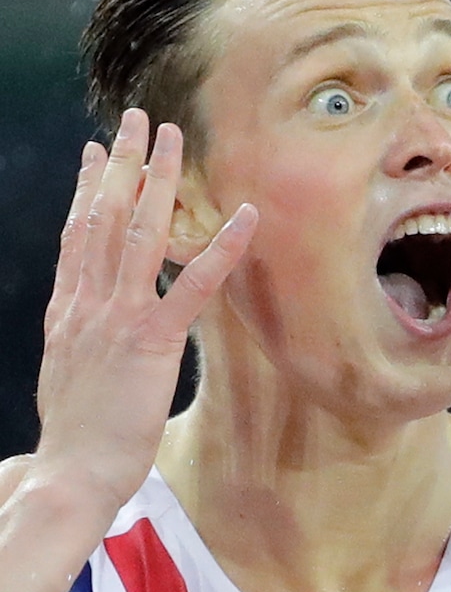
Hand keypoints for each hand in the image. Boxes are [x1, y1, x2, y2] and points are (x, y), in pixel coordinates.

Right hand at [34, 108, 256, 515]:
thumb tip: (88, 313)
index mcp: (67, 308)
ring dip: (157, 179)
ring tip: (171, 136)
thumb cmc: (74, 431)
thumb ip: (76, 331)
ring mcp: (119, 316)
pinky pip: (193, 286)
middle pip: (103, 216)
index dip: (85, 189)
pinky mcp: (152, 340)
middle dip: (120, 163)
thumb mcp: (63, 368)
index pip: (76, 234)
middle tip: (135, 119)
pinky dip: (221, 248)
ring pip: (138, 232)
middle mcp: (88, 300)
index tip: (94, 153)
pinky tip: (246, 217)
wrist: (71, 472)